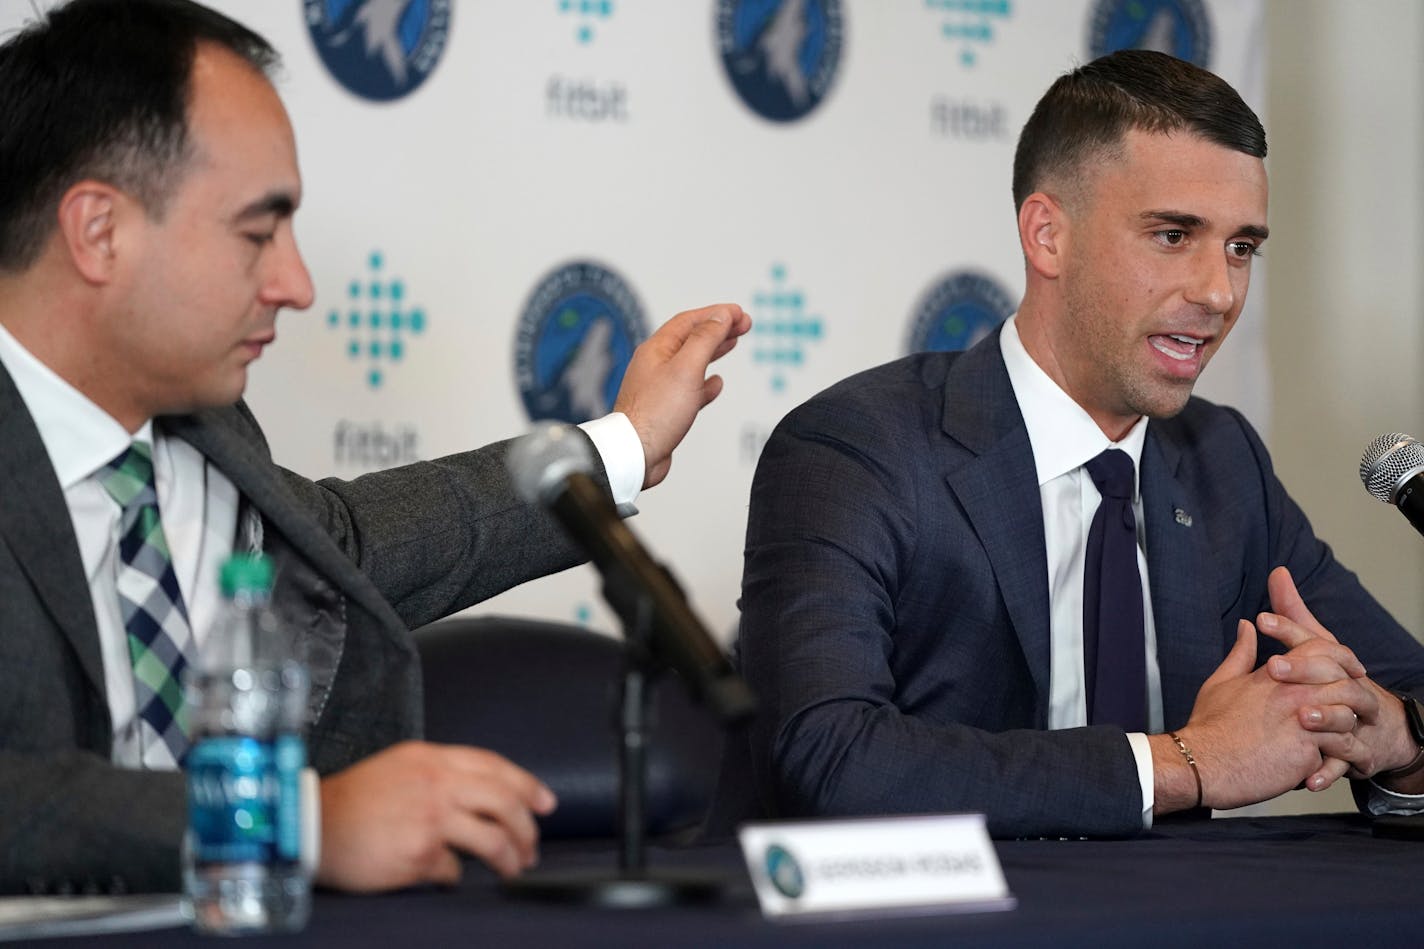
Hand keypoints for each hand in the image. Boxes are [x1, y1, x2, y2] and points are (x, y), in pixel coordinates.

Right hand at [316, 741, 556, 891]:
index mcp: (432, 759)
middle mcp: (436, 784)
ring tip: (513, 868)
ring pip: (493, 838)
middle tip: (532, 846)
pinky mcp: (420, 853)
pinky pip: (453, 870)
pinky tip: (445, 876)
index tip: (545, 803)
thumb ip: (439, 774)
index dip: (527, 785)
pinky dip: (454, 876)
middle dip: (527, 828)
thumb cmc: (352, 800)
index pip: (495, 767)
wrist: (311, 824)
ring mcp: (430, 818)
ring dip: (509, 858)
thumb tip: (480, 795)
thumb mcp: (399, 766)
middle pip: (504, 802)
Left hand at [613, 303, 751, 488]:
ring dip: (714, 350)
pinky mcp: (665, 409)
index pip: (690, 321)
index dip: (716, 313)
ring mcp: (660, 387)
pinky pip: (689, 389)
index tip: (738, 312)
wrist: (634, 454)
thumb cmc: (654, 414)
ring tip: (732, 343)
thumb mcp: (686, 368)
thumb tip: (719, 316)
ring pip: (692, 361)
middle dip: (718, 328)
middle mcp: (656, 365)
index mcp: (657, 350)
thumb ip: (705, 339)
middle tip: (742, 324)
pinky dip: (706, 383)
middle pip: (691, 338)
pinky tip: (716, 384)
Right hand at [1157, 619, 1339, 811]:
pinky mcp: (1308, 752)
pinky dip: (1347, 756)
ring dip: (1353, 726)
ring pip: (1349, 715)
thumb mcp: (1221, 681)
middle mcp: (1293, 693)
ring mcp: (1303, 722)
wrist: (1204, 763)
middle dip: (1358, 693)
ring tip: (1351, 739)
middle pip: (1343, 681)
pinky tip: (1344, 763)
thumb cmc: (1209, 725)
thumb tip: (1246, 627)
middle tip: (1364, 708)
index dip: (1340, 656)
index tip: (1351, 669)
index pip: (1320, 650)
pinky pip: (1342, 749)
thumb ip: (1240, 653)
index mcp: (1274, 674)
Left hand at [1258, 567, 1418, 786]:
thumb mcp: (1315, 647)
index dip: (1289, 627)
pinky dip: (1328, 771)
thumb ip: (1294, 613)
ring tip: (1300, 717)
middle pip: (1334, 675)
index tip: (1261, 618)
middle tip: (1272, 667)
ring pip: (1347, 718)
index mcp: (1335, 662)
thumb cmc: (1337, 683)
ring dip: (1325, 718)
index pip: (1314, 638)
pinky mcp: (1358, 754)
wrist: (1379, 731)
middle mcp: (1350, 687)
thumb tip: (1278, 572)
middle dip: (1304, 669)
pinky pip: (1345, 763)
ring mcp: (1356, 722)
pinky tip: (1308, 778)